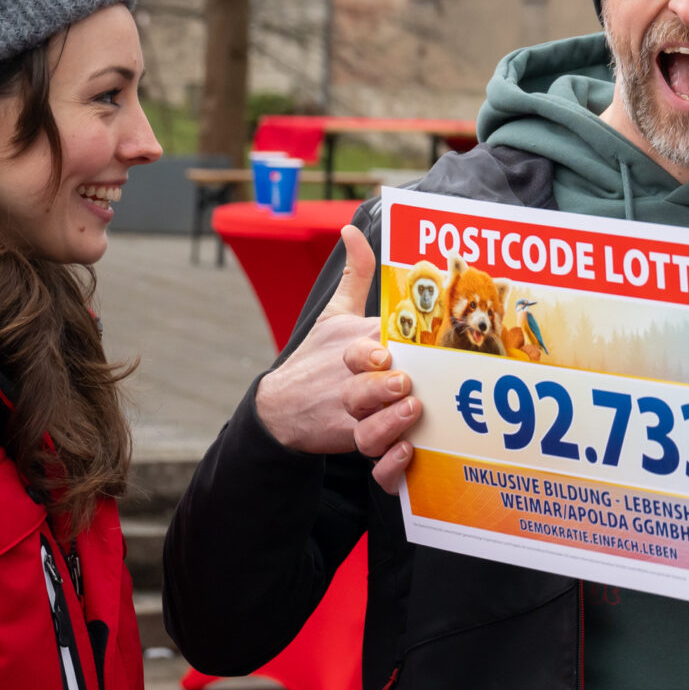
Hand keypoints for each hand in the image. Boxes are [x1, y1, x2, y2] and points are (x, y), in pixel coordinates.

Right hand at [250, 227, 418, 490]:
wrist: (279, 409)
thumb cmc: (316, 358)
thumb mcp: (332, 315)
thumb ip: (354, 275)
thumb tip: (352, 228)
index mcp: (351, 343)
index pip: (372, 339)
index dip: (387, 346)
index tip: (396, 349)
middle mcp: (350, 378)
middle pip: (369, 381)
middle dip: (383, 381)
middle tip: (403, 380)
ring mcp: (350, 412)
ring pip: (370, 421)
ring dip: (389, 418)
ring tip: (409, 409)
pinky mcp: (351, 441)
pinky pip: (373, 456)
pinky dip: (389, 460)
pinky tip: (406, 452)